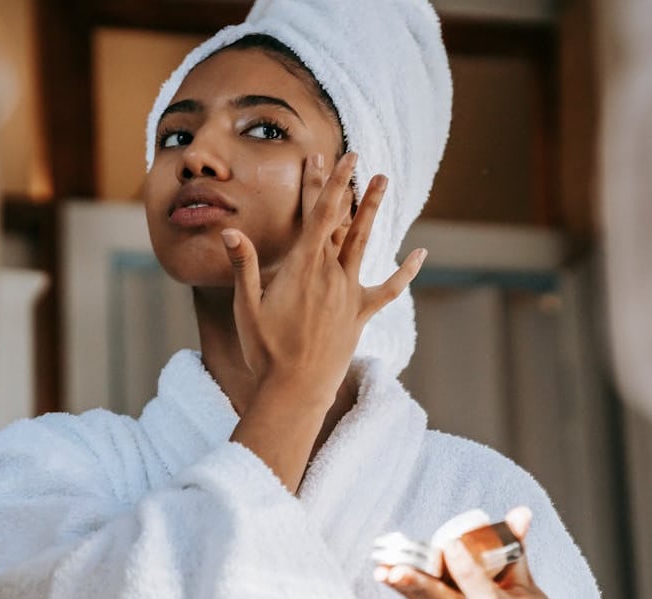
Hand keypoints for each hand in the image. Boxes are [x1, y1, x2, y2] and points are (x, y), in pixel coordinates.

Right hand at [221, 151, 425, 405]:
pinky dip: (405, 272)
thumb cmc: (265, 350)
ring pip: (363, 243)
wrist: (295, 390)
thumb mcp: (246, 307)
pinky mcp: (360, 314)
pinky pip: (388, 290)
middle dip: (343, 187)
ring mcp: (348, 293)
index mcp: (303, 268)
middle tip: (354, 156)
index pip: (320, 215)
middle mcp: (330, 274)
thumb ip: (244, 266)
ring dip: (372, 211)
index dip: (330, 183)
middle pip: (338, 221)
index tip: (342, 156)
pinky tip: (421, 253)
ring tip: (383, 181)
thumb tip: (230, 231)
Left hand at [377, 507, 577, 598]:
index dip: (468, 572)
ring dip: (406, 590)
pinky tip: (387, 575)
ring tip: (382, 569)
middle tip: (396, 569)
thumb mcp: (530, 586)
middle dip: (422, 588)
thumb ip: (518, 549)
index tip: (450, 544)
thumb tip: (520, 512)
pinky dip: (409, 593)